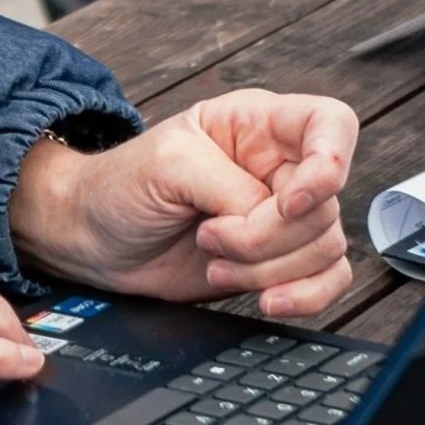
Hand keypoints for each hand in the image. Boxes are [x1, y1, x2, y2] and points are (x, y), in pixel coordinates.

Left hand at [7, 90, 358, 320]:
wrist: (94, 239)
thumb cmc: (122, 185)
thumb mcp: (169, 165)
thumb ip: (229, 187)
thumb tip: (274, 219)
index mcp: (257, 124)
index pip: (331, 124)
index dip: (329, 164)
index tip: (286, 202)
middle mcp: (279, 168)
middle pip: (325, 204)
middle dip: (266, 235)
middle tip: (210, 235)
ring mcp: (281, 218)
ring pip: (325, 247)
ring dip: (269, 268)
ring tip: (214, 259)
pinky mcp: (278, 263)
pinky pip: (327, 281)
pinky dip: (304, 296)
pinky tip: (265, 300)